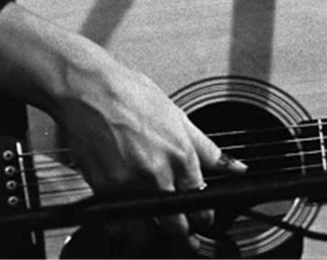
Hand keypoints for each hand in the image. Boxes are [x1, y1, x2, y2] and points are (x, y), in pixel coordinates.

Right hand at [0, 3, 246, 246]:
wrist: (89, 89)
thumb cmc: (131, 95)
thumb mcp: (178, 117)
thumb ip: (209, 149)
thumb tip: (237, 168)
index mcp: (181, 154)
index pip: (201, 203)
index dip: (204, 218)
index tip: (202, 220)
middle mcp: (157, 173)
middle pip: (177, 224)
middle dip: (184, 235)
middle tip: (185, 235)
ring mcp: (129, 184)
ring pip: (146, 232)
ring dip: (153, 236)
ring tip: (157, 232)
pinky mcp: (103, 189)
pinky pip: (117, 224)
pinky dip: (124, 229)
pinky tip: (129, 224)